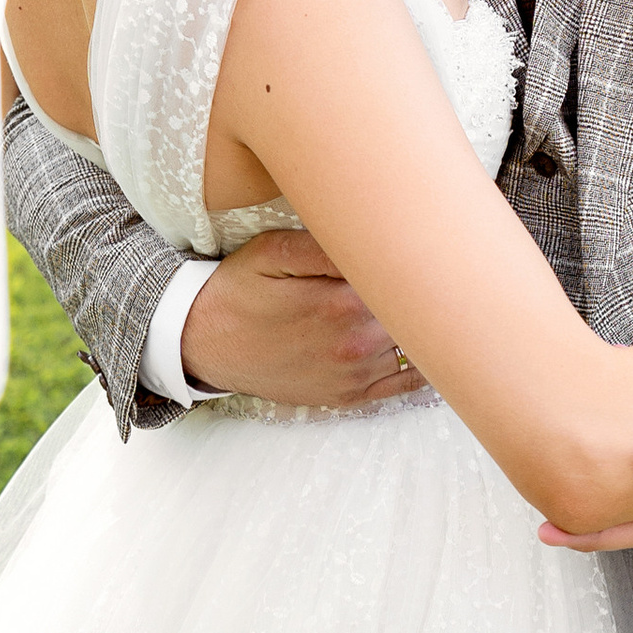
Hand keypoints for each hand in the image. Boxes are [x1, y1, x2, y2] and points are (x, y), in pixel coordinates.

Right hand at [178, 228, 423, 406]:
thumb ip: (325, 245)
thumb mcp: (272, 252)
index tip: (419, 242)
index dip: (417, 259)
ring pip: (416, 347)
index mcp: (341, 303)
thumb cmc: (239, 292)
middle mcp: (356, 345)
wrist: (203, 344)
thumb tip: (374, 237)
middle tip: (429, 265)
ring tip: (425, 298)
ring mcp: (355, 375)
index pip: (406, 278)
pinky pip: (404, 384)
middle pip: (418, 314)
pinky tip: (423, 341)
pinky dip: (421, 363)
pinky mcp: (349, 395)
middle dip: (422, 289)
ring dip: (422, 323)